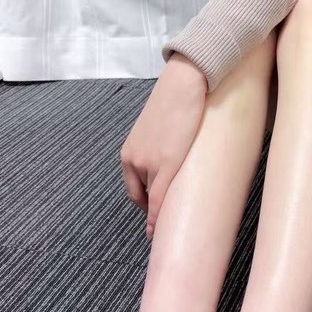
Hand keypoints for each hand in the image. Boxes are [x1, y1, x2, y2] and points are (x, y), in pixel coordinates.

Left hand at [120, 54, 206, 238]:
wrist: (183, 84)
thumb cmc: (175, 100)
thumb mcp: (158, 127)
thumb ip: (157, 145)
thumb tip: (170, 153)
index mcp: (129, 151)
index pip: (132, 186)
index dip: (141, 201)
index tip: (150, 211)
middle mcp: (133, 159)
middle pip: (138, 195)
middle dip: (148, 210)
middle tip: (161, 221)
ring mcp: (148, 163)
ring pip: (150, 198)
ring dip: (156, 214)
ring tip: (168, 224)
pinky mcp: (166, 164)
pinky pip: (158, 198)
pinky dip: (157, 216)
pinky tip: (159, 227)